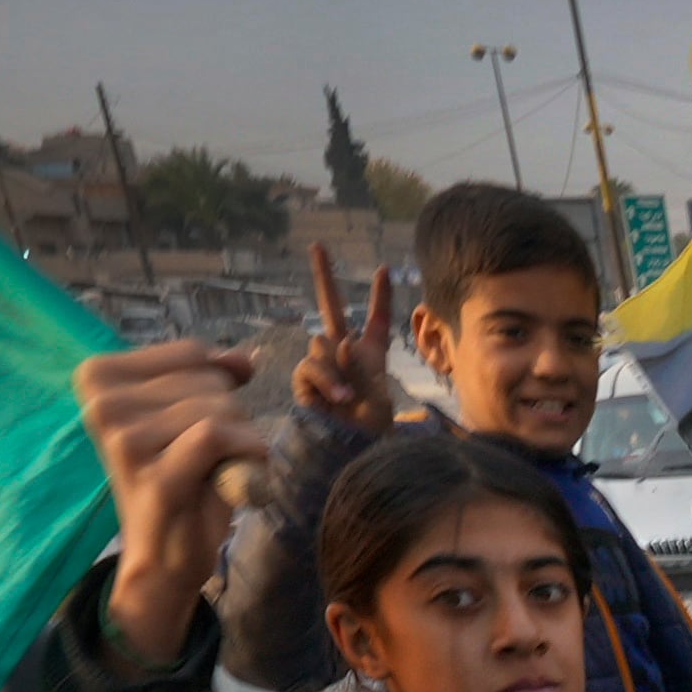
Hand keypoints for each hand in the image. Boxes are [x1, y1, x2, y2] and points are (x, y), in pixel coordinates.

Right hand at [73, 339, 265, 666]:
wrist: (165, 557)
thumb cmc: (178, 480)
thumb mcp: (188, 413)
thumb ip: (212, 374)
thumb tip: (244, 358)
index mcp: (97, 378)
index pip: (188, 352)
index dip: (216, 384)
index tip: (199, 423)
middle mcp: (102, 405)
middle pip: (208, 379)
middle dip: (228, 415)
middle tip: (204, 457)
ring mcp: (124, 441)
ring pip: (219, 407)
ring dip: (238, 439)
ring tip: (212, 471)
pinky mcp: (156, 477)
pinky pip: (217, 437)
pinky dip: (245, 452)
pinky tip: (236, 476)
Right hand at [294, 242, 399, 425]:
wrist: (349, 446)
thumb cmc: (370, 423)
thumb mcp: (377, 392)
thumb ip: (359, 365)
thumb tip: (340, 342)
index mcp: (370, 353)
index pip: (376, 319)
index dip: (380, 297)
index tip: (385, 270)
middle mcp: (343, 351)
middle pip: (330, 306)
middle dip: (323, 274)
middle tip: (317, 245)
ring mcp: (323, 362)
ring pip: (322, 343)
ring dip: (336, 369)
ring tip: (347, 396)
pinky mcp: (305, 377)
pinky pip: (311, 366)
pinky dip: (326, 380)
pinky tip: (335, 397)